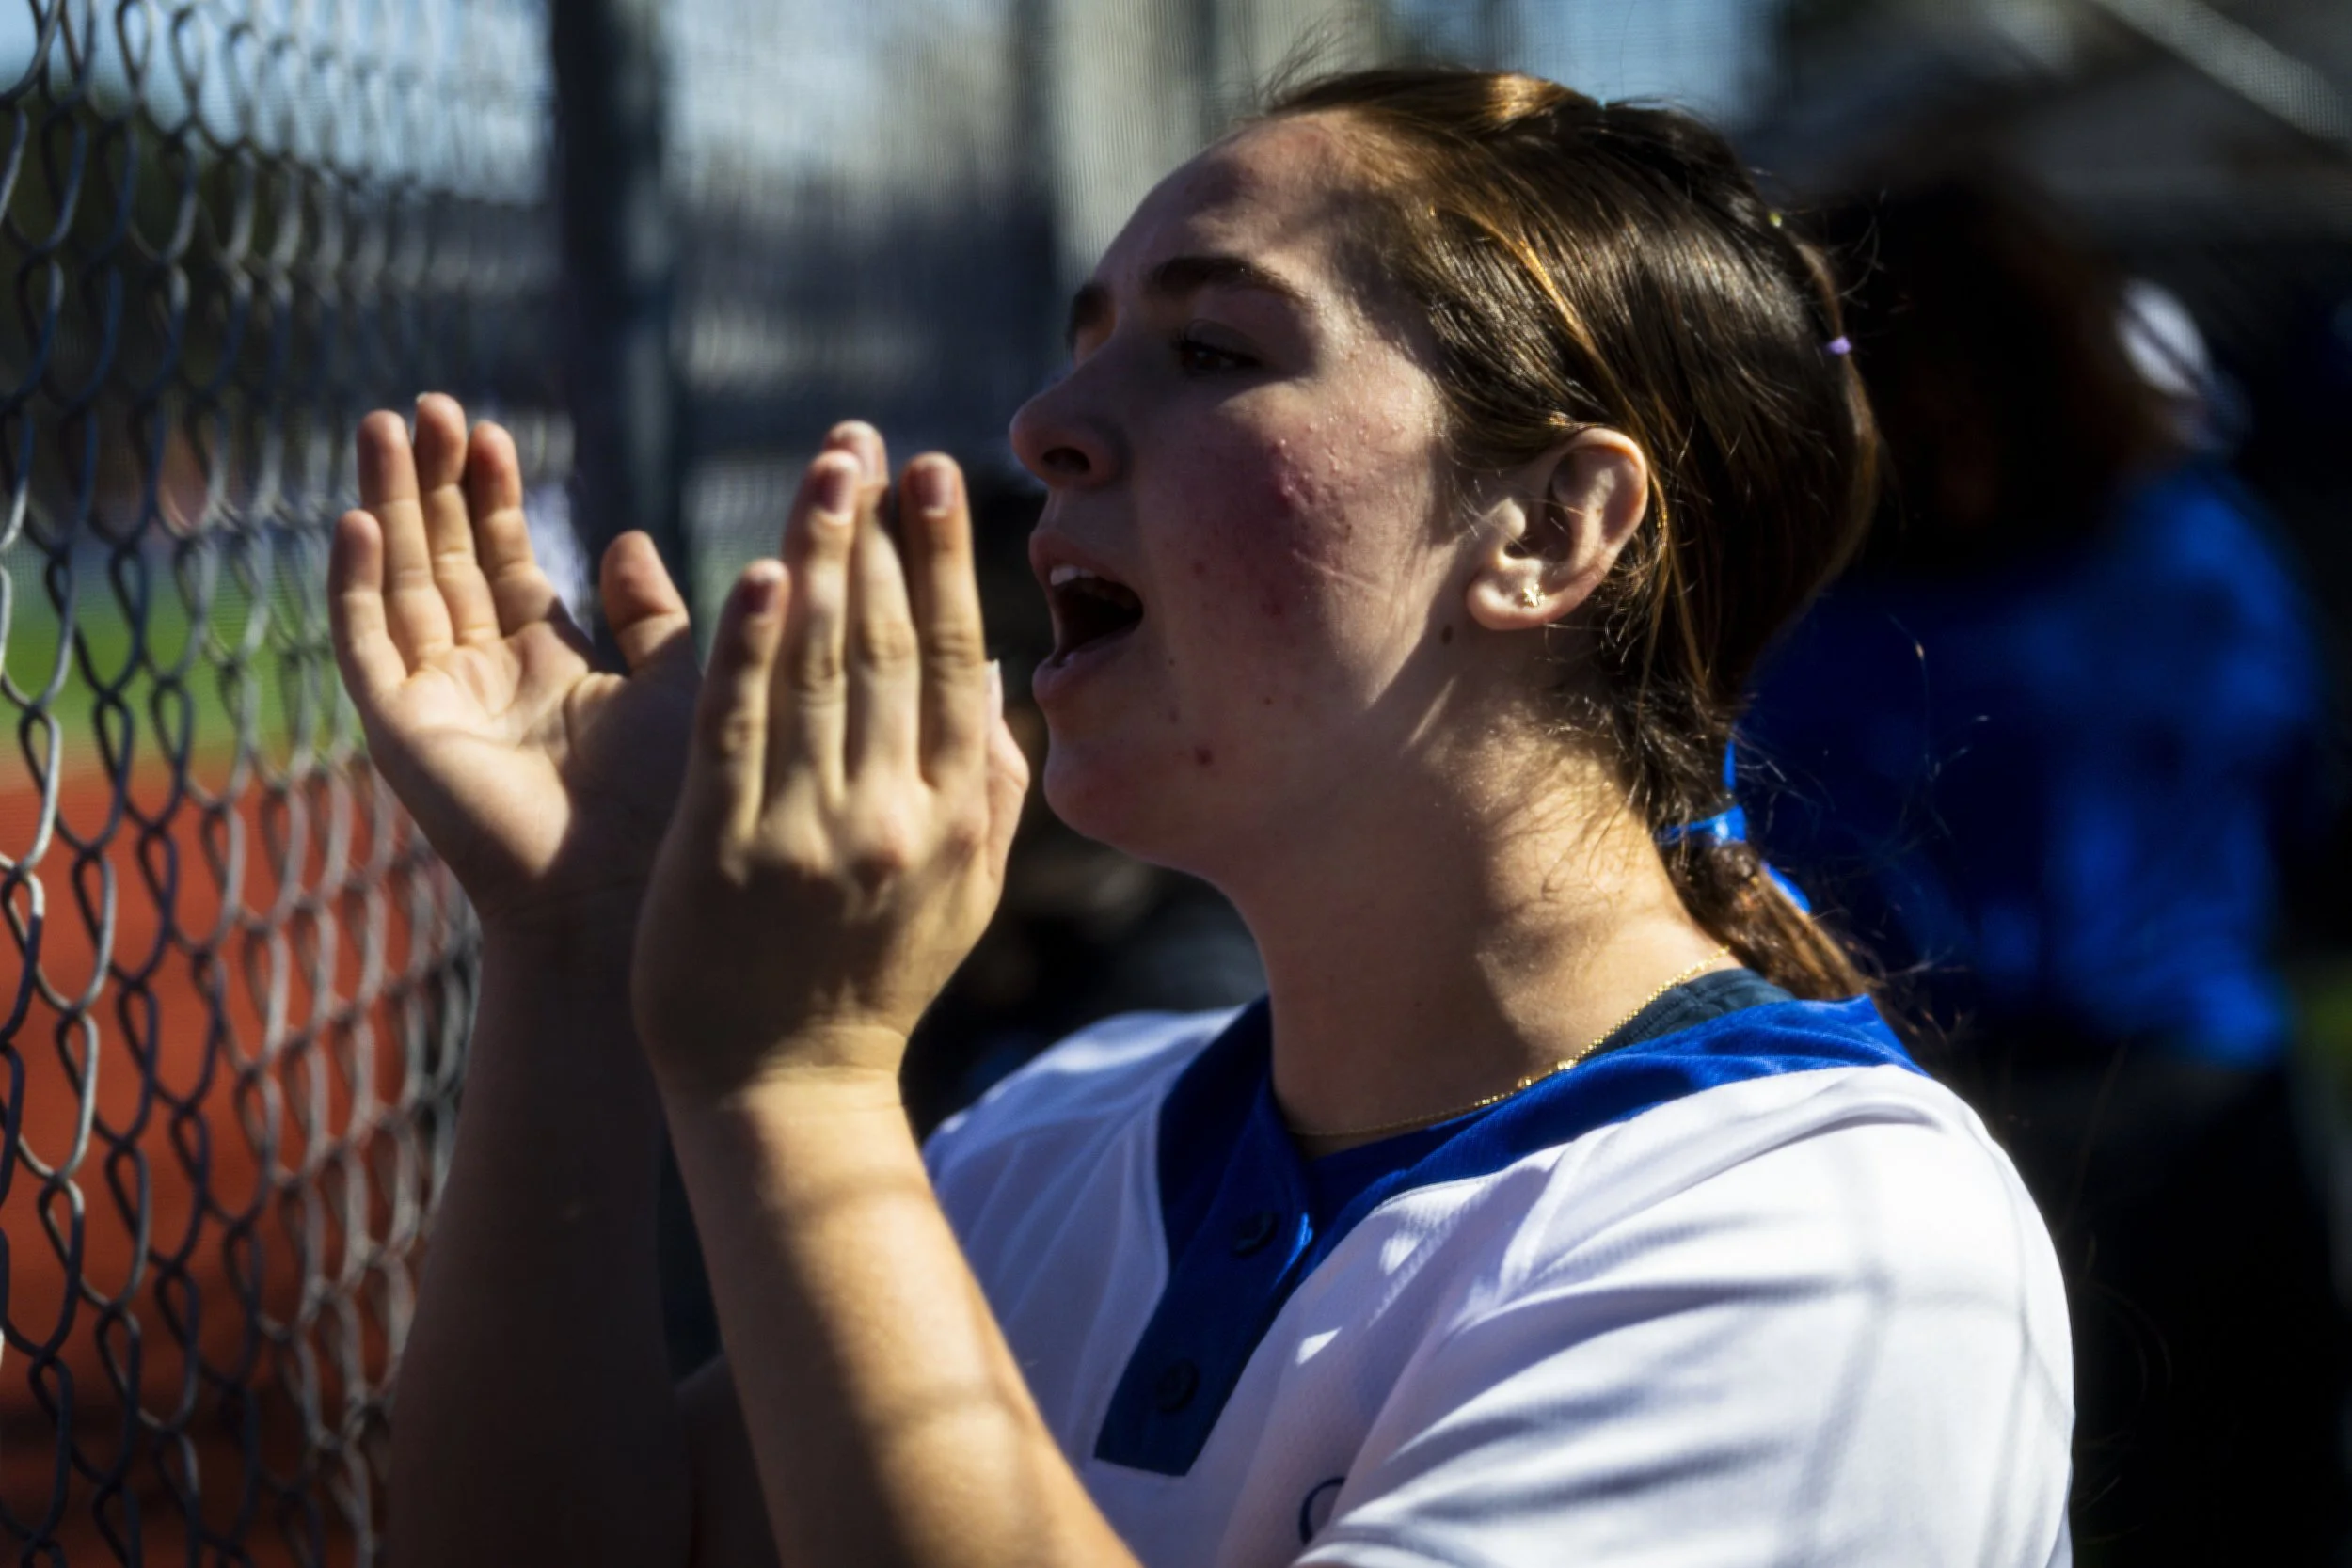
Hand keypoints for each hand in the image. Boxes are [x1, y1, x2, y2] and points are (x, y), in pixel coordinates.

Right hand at [328, 394, 697, 939]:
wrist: (624, 893)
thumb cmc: (665, 805)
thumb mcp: (671, 686)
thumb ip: (649, 614)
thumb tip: (623, 535)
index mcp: (547, 666)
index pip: (503, 563)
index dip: (494, 497)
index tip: (496, 430)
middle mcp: (483, 678)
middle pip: (443, 559)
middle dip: (435, 483)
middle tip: (431, 405)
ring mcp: (434, 702)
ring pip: (400, 584)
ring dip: (390, 506)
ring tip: (385, 426)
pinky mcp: (400, 734)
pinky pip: (366, 649)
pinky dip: (355, 587)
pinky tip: (356, 522)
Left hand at [631, 437, 1028, 1101]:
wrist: (783, 1089)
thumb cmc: (870, 985)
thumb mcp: (963, 895)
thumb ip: (991, 789)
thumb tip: (1001, 676)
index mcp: (956, 819)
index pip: (955, 662)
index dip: (943, 561)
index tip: (931, 474)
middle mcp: (894, 817)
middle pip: (891, 647)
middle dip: (880, 533)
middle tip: (866, 440)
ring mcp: (810, 833)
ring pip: (820, 670)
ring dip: (821, 558)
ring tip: (821, 471)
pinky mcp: (724, 849)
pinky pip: (742, 730)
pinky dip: (750, 648)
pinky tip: (759, 572)